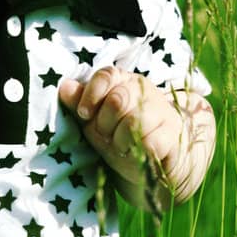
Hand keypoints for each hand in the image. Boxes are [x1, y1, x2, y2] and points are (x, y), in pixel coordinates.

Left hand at [58, 66, 212, 208]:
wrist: (157, 161)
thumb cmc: (121, 137)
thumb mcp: (96, 121)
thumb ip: (81, 103)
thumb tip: (64, 86)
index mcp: (123, 82)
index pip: (106, 75)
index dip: (91, 95)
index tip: (84, 114)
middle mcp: (144, 91)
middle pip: (117, 100)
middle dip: (104, 124)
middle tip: (106, 136)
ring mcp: (161, 111)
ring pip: (132, 122)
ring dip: (120, 141)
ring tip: (121, 147)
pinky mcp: (171, 134)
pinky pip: (149, 142)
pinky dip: (137, 153)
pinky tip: (137, 155)